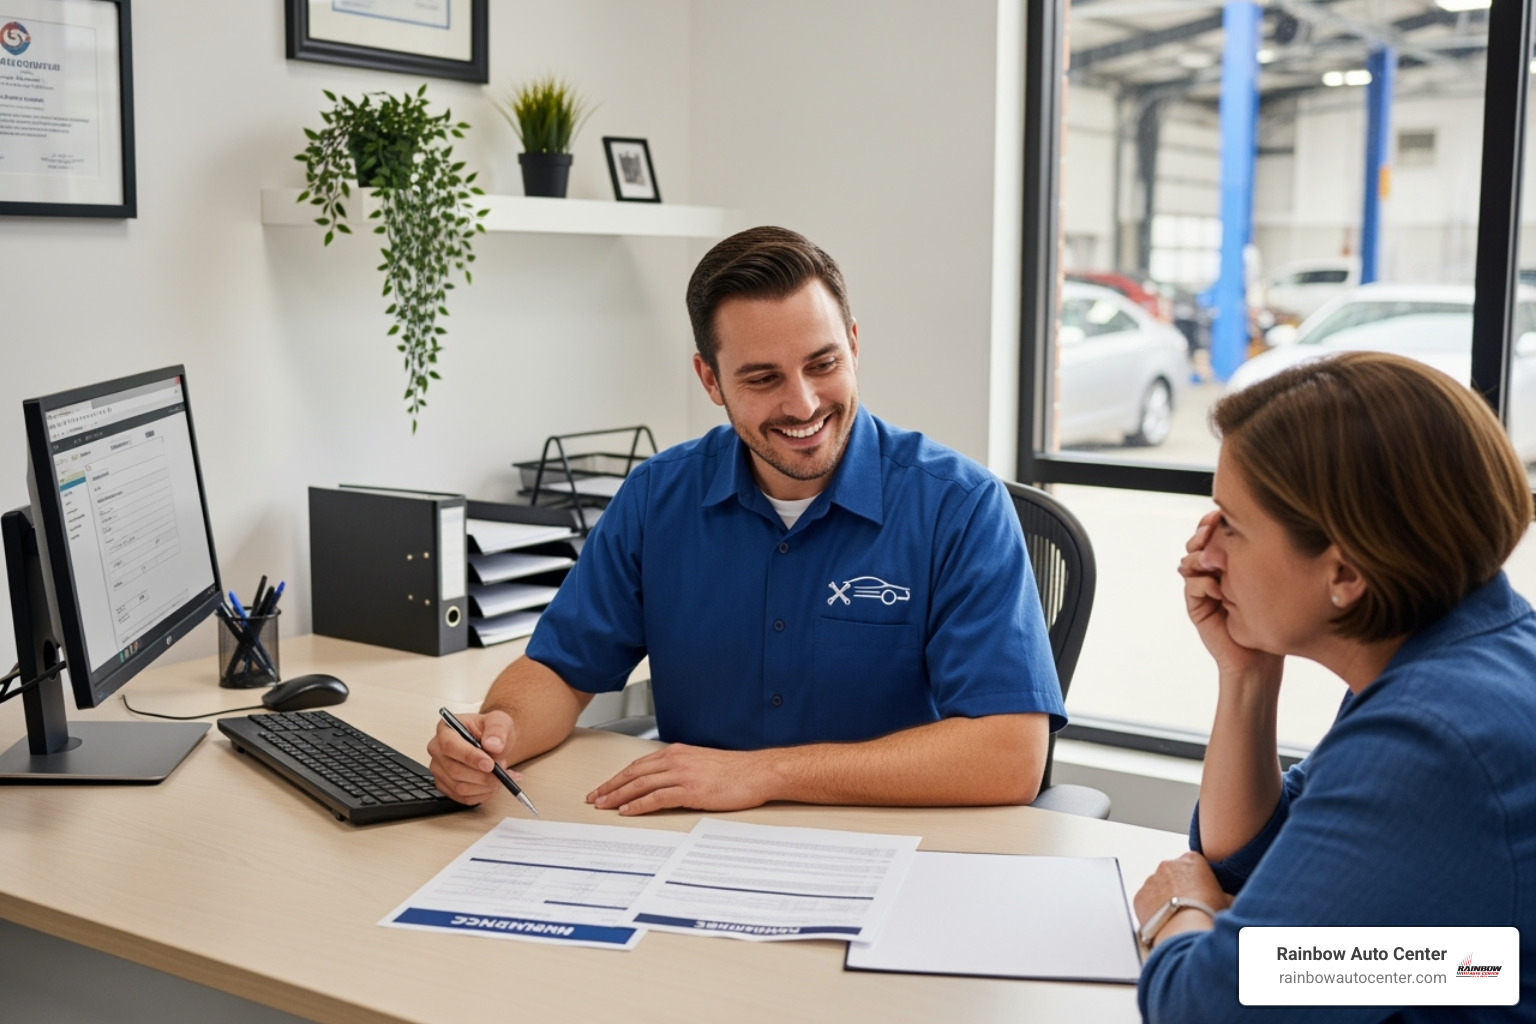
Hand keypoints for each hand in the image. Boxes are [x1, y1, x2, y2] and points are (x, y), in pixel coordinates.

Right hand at [426, 709, 521, 804]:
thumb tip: (493, 745)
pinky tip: (494, 784)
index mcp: (445, 729)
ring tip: (501, 776)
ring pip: (459, 787)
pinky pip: (463, 797)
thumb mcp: (499, 721)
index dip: (469, 757)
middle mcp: (437, 750)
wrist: (493, 743)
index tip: (490, 764)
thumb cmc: (491, 730)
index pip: (450, 746)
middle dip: (483, 775)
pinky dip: (483, 794)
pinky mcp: (445, 786)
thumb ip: (497, 730)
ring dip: (485, 785)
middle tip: (502, 770)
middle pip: (454, 770)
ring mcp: (439, 770)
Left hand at [586, 744, 774, 815]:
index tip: (604, 786)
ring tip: (603, 805)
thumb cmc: (735, 771)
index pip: (639, 765)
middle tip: (594, 797)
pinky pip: (656, 798)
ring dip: (618, 796)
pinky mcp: (690, 791)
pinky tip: (627, 811)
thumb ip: (682, 769)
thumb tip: (666, 783)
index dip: (618, 777)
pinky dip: (638, 804)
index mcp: (677, 753)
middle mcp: (676, 760)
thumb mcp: (702, 764)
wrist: (758, 772)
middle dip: (610, 786)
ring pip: (640, 785)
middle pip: (633, 773)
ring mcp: (682, 775)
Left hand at [1133, 852, 1231, 946]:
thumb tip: (1228, 900)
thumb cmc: (1207, 913)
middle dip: (1180, 886)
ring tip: (1177, 916)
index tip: (1201, 892)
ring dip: (1165, 897)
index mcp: (1191, 860)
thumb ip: (1224, 894)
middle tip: (1189, 905)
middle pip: (1173, 873)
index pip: (1193, 864)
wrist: (1185, 930)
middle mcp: (1168, 865)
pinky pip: (1146, 900)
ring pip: (1158, 886)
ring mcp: (1151, 880)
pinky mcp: (1140, 896)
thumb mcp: (1226, 900)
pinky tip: (1164, 921)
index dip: (1198, 879)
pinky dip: (1153, 909)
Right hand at [1178, 510, 1281, 681]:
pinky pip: (1192, 585)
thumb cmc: (1273, 617)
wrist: (1262, 657)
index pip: (1214, 534)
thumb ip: (1260, 555)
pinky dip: (1202, 582)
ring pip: (1189, 561)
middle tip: (1210, 529)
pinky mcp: (1197, 607)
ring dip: (1199, 556)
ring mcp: (1203, 589)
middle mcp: (1214, 573)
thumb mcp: (1270, 578)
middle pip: (1197, 543)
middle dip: (1201, 533)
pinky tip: (1219, 588)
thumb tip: (1262, 525)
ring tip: (1215, 560)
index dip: (1213, 522)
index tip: (1221, 514)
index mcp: (1230, 562)